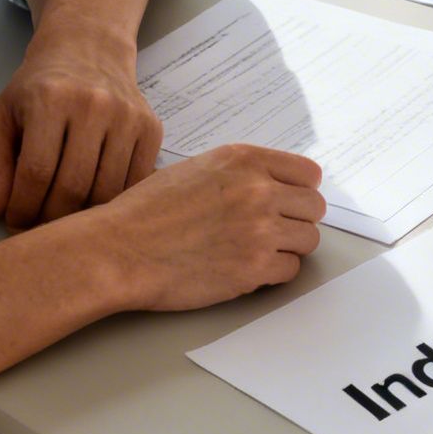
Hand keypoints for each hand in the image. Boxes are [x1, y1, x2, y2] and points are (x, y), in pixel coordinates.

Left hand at [0, 26, 162, 227]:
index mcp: (50, 99)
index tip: (14, 221)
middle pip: (74, 185)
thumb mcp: (1, 115)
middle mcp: (94, 105)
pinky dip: (113, 200)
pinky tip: (93, 200)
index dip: (23, 207)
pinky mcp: (151, 127)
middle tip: (38, 225)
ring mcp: (128, 116)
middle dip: (50, 217)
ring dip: (83, 214)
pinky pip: (135, 181)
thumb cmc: (38, 88)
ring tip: (63, 215)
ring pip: (107, 190)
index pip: (36, 171)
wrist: (88, 49)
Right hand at [91, 144, 325, 310]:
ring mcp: (259, 230)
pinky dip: (274, 273)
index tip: (289, 202)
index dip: (300, 191)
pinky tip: (247, 268)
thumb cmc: (146, 212)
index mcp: (244, 160)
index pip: (308, 173)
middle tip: (274, 231)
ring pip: (308, 239)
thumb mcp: (197, 170)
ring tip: (257, 251)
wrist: (118, 251)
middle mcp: (258, 190)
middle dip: (297, 220)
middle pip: (314, 207)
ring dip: (288, 248)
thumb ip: (241, 173)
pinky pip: (291, 270)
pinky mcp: (253, 267)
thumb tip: (275, 185)